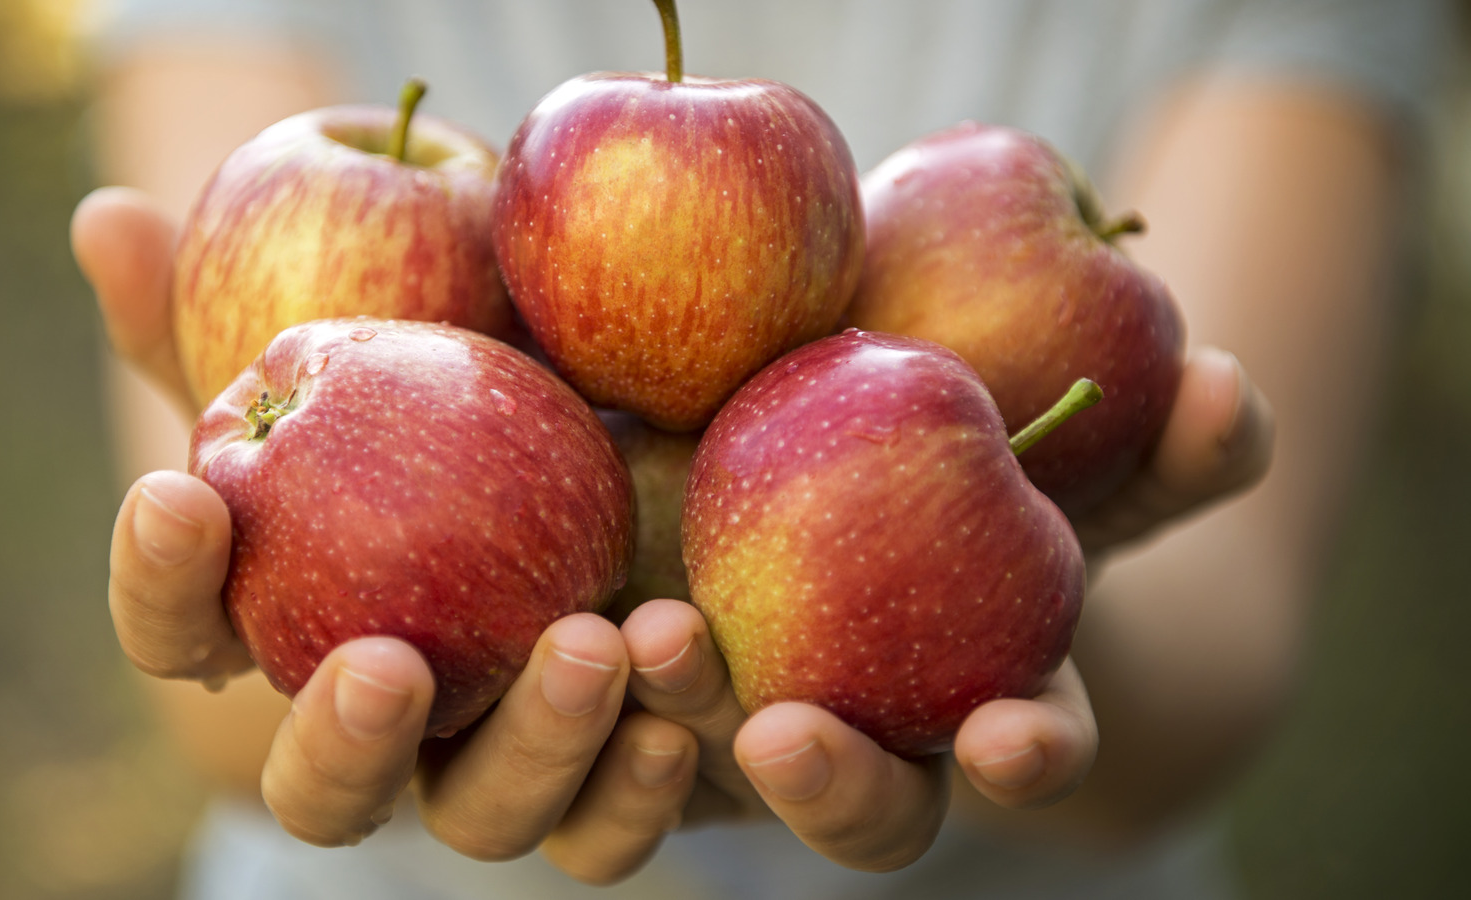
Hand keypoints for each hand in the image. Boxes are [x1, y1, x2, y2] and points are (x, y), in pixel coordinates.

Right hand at [75, 186, 700, 880]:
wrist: (642, 468)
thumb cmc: (469, 413)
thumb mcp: (385, 353)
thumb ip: (257, 315)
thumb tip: (109, 224)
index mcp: (293, 628)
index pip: (181, 637)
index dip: (159, 582)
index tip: (184, 492)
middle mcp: (386, 725)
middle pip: (323, 794)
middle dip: (341, 741)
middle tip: (389, 661)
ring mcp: (495, 768)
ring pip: (482, 819)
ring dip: (535, 749)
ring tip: (595, 643)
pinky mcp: (609, 784)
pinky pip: (609, 828)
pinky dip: (637, 790)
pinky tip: (678, 715)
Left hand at [608, 349, 1273, 870]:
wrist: (816, 465)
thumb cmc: (972, 465)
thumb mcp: (1064, 447)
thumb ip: (1157, 436)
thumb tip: (1233, 389)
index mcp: (973, 702)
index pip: (1018, 755)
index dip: (1027, 757)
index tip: (1010, 737)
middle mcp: (855, 744)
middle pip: (855, 814)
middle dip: (829, 788)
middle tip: (784, 729)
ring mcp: (728, 734)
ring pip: (714, 805)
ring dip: (679, 736)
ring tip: (654, 639)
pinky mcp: (611, 702)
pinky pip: (563, 741)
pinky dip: (547, 709)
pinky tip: (558, 626)